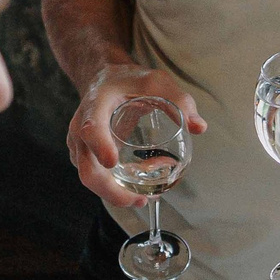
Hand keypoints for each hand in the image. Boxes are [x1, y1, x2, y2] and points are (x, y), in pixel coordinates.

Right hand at [66, 63, 206, 208]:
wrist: (105, 79)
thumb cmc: (130, 81)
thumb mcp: (158, 82)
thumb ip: (180, 101)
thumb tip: (200, 128)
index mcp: (95, 104)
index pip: (91, 128)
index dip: (99, 146)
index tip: (112, 162)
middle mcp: (81, 127)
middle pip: (87, 168)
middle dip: (111, 191)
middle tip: (140, 200)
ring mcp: (79, 144)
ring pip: (90, 178)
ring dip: (116, 194)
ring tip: (145, 198)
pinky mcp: (85, 156)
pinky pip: (96, 177)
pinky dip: (115, 188)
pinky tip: (138, 189)